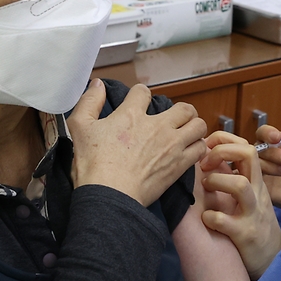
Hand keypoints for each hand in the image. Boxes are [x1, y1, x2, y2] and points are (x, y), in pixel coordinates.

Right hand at [67, 80, 207, 206]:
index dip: (140, 95)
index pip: (143, 92)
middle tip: (174, 120)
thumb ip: (89, 102)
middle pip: (183, 108)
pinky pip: (200, 148)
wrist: (110, 195)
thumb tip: (98, 85)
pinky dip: (197, 147)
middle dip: (180, 111)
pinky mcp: (180, 164)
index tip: (139, 104)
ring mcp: (172, 144)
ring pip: (198, 125)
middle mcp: (157, 126)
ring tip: (185, 134)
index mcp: (132, 114)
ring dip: (193, 127)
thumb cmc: (93, 164)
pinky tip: (189, 151)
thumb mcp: (80, 127)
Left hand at [199, 131, 280, 280]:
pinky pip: (225, 221)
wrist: (272, 257)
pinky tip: (206, 220)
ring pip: (240, 185)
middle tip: (204, 164)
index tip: (206, 149)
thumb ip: (233, 177)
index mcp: (256, 180)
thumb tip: (205, 158)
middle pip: (248, 154)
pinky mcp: (245, 234)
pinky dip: (211, 218)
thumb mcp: (249, 196)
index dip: (224, 140)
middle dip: (222, 151)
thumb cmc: (253, 223)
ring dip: (217, 181)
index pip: (246, 146)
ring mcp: (252, 213)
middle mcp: (256, 192)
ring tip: (206, 187)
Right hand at [255, 107, 280, 212]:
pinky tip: (270, 181)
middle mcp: (264, 154)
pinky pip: (246, 179)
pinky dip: (253, 177)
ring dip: (270, 166)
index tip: (278, 138)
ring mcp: (258, 169)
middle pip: (255, 147)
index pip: (263, 132)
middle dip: (273, 153)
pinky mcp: (255, 185)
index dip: (268, 133)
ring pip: (251, 163)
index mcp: (275, 142)